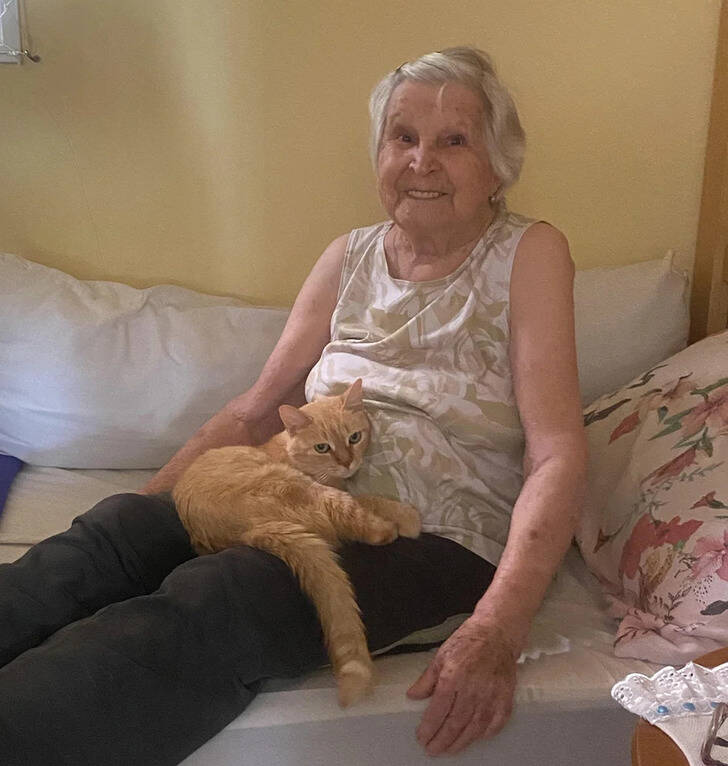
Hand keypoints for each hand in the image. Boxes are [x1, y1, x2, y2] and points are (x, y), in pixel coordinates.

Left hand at [406, 616, 517, 755]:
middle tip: (432, 750)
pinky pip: (495, 724)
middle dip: (442, 740)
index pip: (438, 710)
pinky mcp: (505, 698)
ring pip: (474, 728)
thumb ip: (427, 679)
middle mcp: (472, 689)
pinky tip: (474, 737)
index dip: (429, 727)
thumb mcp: (441, 655)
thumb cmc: (469, 641)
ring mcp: (491, 695)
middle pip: (455, 723)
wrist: (497, 632)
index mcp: (453, 676)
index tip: (422, 737)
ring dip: (460, 742)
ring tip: (449, 749)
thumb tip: (413, 695)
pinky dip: (484, 734)